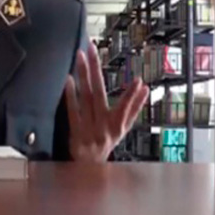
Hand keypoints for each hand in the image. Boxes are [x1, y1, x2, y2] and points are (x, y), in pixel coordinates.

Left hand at [64, 41, 148, 161]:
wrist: (89, 166)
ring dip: (83, 75)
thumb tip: (145, 88)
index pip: (126, 108)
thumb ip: (133, 108)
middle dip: (96, 69)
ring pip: (85, 97)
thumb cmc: (107, 141)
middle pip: (99, 93)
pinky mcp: (74, 131)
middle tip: (92, 48)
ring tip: (80, 55)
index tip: (139, 81)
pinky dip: (71, 95)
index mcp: (117, 125)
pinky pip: (72, 110)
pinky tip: (68, 79)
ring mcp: (87, 128)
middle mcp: (103, 126)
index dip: (132, 96)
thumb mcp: (123, 128)